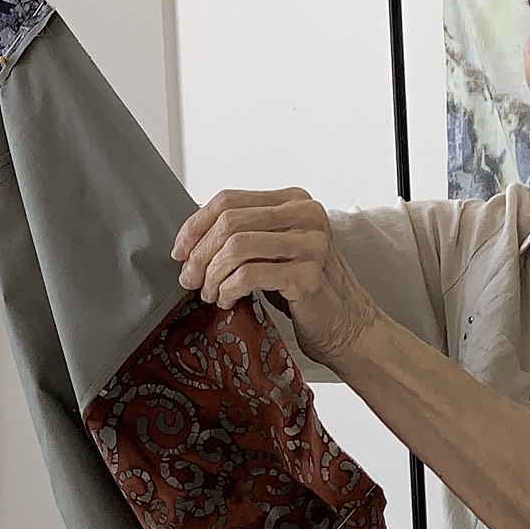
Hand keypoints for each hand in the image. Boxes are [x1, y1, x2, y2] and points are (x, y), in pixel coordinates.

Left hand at [172, 189, 382, 366]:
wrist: (349, 328)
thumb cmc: (307, 291)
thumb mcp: (275, 251)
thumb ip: (246, 234)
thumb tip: (192, 238)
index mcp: (295, 201)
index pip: (229, 200)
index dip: (196, 225)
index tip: (180, 251)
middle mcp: (306, 215)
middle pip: (229, 221)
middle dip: (200, 253)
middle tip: (189, 279)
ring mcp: (311, 243)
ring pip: (236, 246)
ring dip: (212, 274)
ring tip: (210, 293)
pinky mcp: (308, 274)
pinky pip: (249, 275)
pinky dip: (228, 288)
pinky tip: (227, 300)